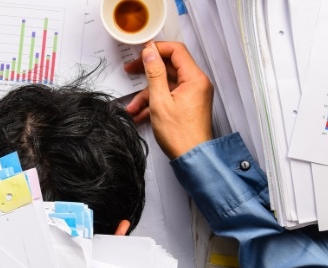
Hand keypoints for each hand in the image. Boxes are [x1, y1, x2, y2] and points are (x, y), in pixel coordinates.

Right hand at [124, 41, 213, 158]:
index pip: (176, 51)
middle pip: (169, 67)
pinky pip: (168, 96)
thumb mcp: (160, 100)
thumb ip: (154, 73)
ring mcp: (192, 94)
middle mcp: (196, 83)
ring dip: (146, 94)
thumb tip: (150, 52)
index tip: (141, 52)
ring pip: (165, 84)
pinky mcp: (187, 104)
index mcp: (194, 78)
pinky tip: (140, 114)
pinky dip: (154, 103)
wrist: (192, 158)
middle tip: (131, 70)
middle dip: (147, 72)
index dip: (157, 49)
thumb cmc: (180, 134)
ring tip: (132, 107)